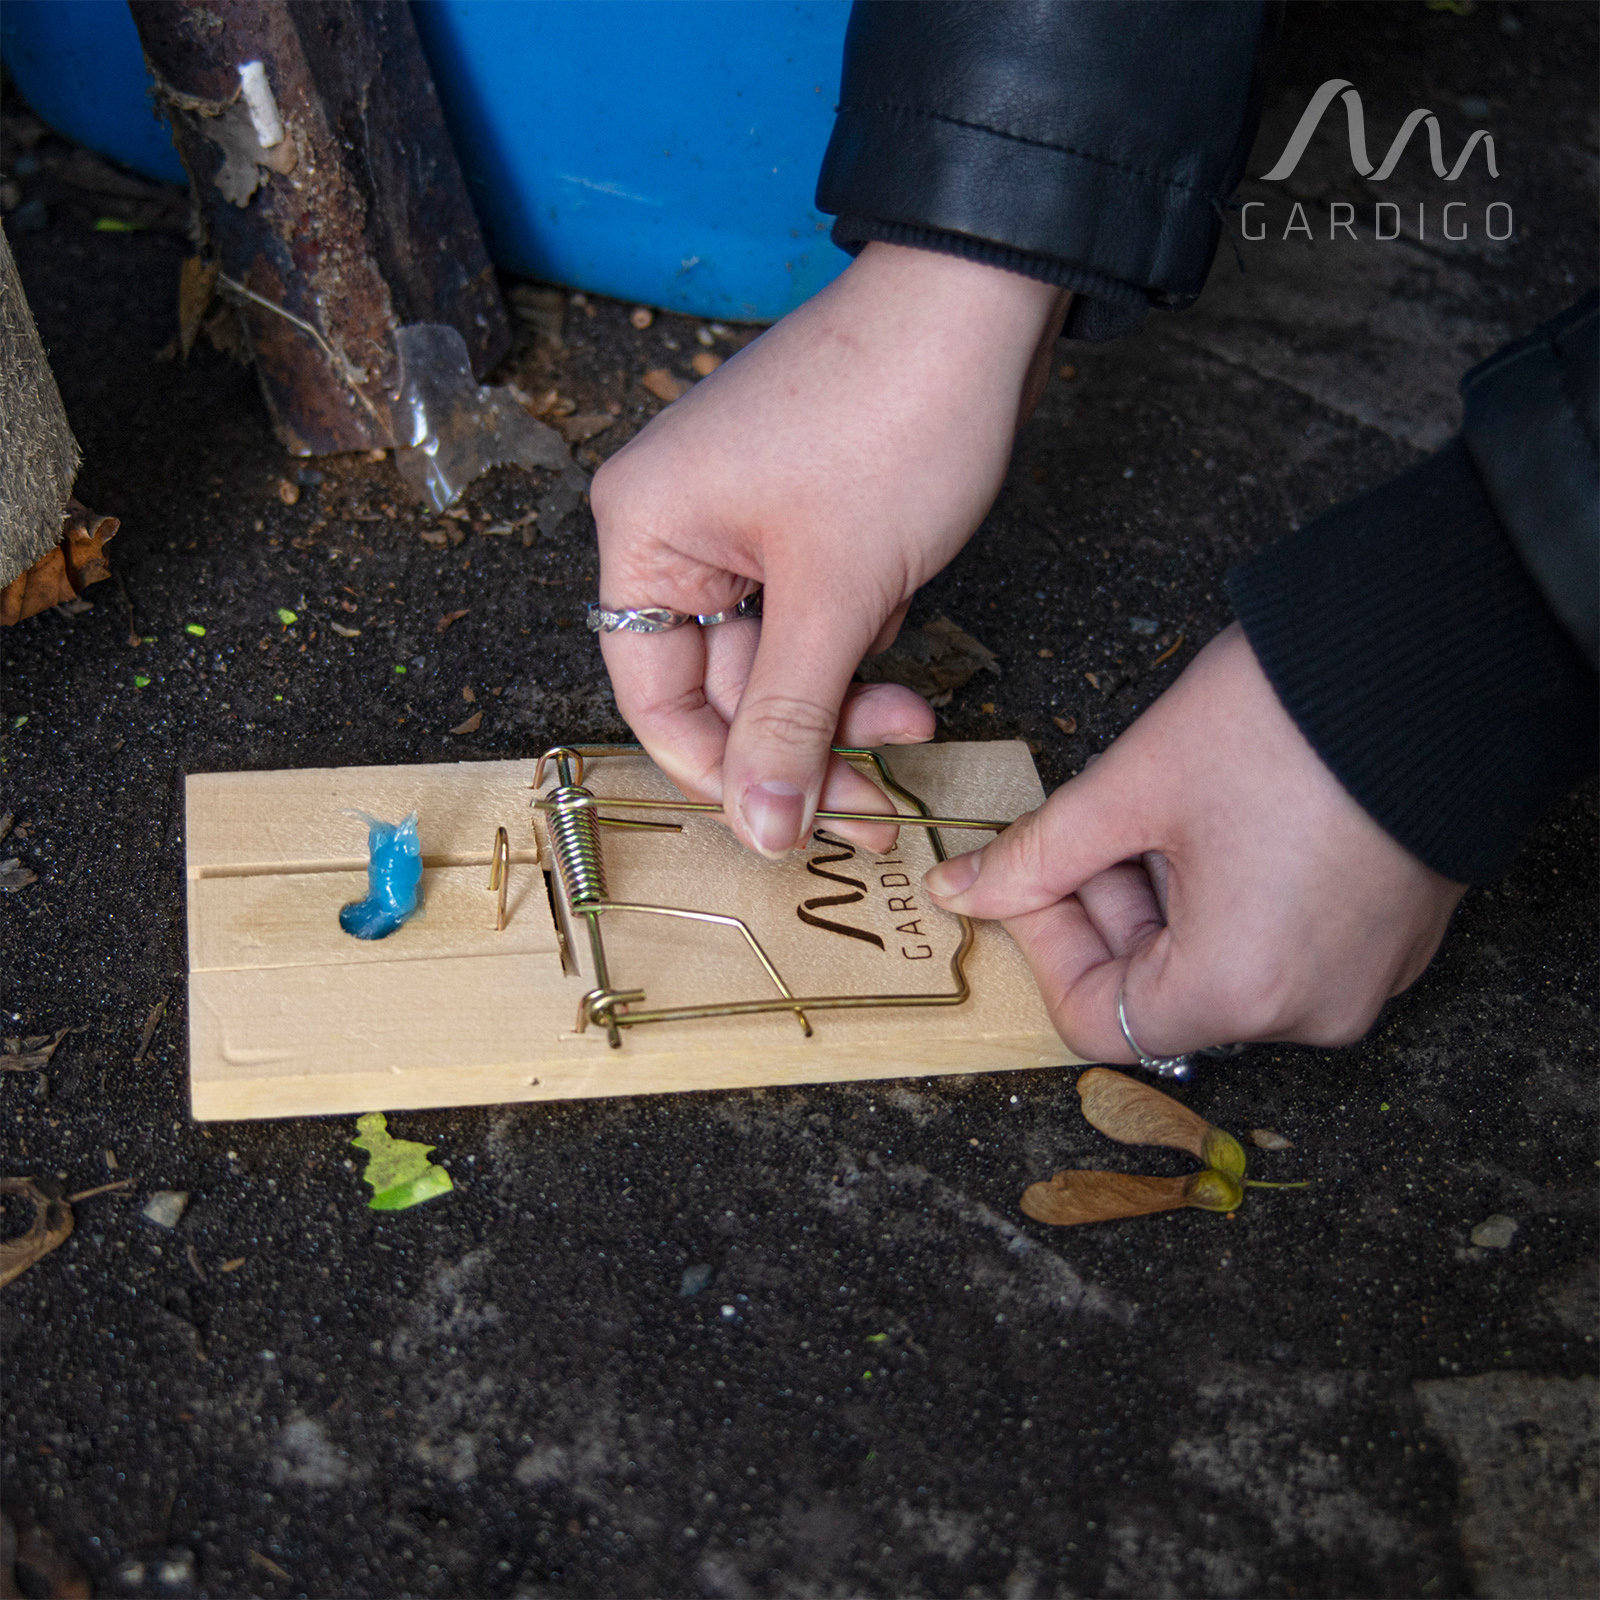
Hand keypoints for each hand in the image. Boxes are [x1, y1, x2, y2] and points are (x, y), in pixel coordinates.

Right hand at [591, 242, 1068, 854]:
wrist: (981, 303)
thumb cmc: (892, 418)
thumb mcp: (836, 594)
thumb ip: (788, 719)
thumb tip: (758, 831)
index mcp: (647, 532)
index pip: (655, 698)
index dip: (720, 774)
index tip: (790, 827)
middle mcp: (679, 530)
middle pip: (723, 690)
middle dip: (804, 747)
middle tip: (876, 805)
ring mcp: (744, 525)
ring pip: (779, 663)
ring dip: (844, 705)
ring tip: (915, 722)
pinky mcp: (805, 522)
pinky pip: (816, 623)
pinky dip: (860, 654)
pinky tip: (906, 655)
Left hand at [924, 624, 1466, 1057]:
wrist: (1440, 656)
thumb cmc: (1290, 723)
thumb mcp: (1133, 789)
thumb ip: (1038, 856)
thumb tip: (965, 891)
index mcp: (1240, 990)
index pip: (1095, 1018)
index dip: (1045, 946)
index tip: (1027, 877)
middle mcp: (1308, 1009)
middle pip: (1156, 992)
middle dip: (1101, 910)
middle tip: (1086, 827)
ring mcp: (1359, 979)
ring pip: (1213, 965)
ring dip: (1160, 898)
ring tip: (1159, 808)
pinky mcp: (1386, 941)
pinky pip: (1276, 945)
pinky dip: (1227, 897)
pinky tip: (1218, 819)